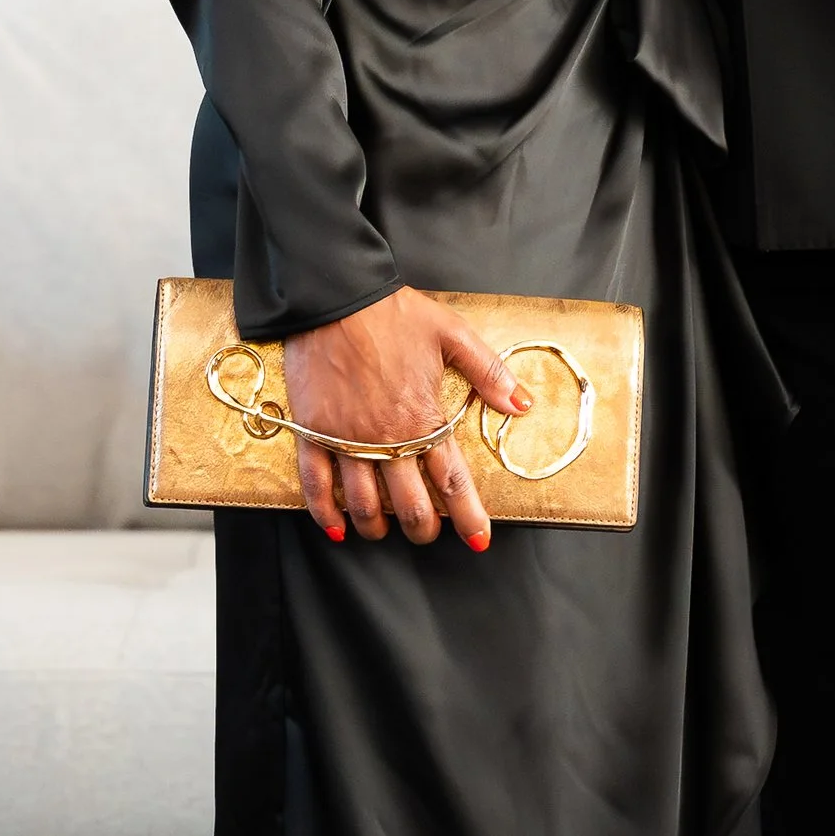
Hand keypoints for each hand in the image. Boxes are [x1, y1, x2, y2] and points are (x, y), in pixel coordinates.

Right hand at [282, 289, 530, 551]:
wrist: (337, 296)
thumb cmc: (394, 312)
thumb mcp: (452, 333)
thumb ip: (488, 373)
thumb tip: (521, 405)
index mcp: (423, 417)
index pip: (452, 482)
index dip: (468, 516)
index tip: (479, 540)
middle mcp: (386, 438)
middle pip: (409, 505)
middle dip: (422, 529)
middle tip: (427, 533)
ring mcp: (346, 439)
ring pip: (363, 504)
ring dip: (377, 527)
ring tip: (384, 531)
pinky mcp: (313, 432)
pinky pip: (317, 484)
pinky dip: (326, 513)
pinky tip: (338, 528)